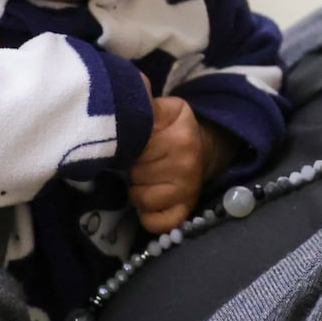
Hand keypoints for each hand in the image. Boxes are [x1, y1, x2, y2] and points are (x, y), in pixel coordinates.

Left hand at [129, 98, 210, 234]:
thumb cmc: (171, 129)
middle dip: (131, 169)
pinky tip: (148, 204)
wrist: (204, 148)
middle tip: (138, 163)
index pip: (135, 147)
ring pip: (141, 199)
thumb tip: (117, 97)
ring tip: (143, 180)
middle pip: (136, 174)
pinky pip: (158, 223)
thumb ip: (141, 102)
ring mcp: (189, 188)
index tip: (133, 144)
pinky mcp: (187, 209)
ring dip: (137, 192)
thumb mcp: (161, 109)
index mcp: (180, 133)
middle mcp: (188, 161)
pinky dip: (148, 217)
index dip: (127, 146)